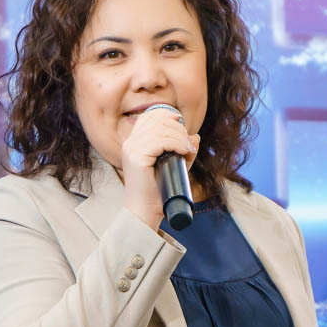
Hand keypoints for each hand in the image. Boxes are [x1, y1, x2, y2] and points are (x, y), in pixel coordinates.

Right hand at [118, 106, 199, 228]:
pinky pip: (160, 141)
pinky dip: (177, 144)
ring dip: (180, 137)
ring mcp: (132, 149)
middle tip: (188, 145)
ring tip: (188, 151)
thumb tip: (196, 137)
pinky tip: (184, 152)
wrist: (146, 212)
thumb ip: (182, 150)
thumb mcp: (173, 165)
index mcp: (133, 143)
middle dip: (178, 129)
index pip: (149, 117)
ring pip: (161, 129)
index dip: (166, 115)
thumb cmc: (158, 192)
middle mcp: (130, 143)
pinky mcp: (137, 157)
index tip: (181, 123)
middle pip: (158, 121)